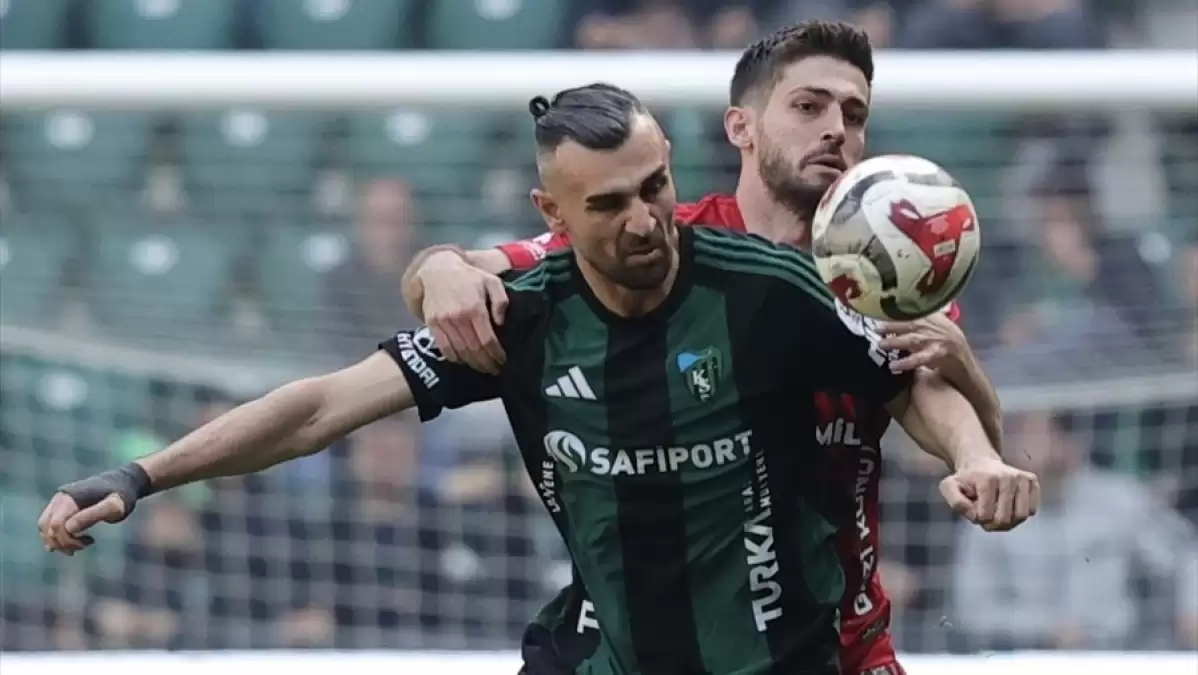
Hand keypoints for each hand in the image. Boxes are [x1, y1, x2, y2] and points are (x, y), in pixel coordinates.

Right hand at [39, 463, 148, 554]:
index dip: (68, 540)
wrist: (124, 482)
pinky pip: (47, 522)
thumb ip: (93, 515)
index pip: (57, 525)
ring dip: (56, 541)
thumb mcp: (114, 507)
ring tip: (78, 546)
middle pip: (48, 528)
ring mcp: (58, 500)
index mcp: (71, 498)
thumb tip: (69, 528)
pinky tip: (67, 544)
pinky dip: (53, 535)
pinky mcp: (61, 504)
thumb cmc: (121, 496)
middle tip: (84, 546)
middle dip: (63, 543)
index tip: (90, 542)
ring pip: (44, 526)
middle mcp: (61, 498)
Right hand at [416, 250, 508, 373]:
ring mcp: (443, 321)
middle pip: (474, 349)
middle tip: (494, 369)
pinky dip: (455, 358)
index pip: (487, 339)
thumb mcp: (492, 281)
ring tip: (482, 368)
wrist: (438, 270)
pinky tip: (464, 361)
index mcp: (475, 308)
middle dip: (486, 363)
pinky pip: (444, 348)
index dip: (496, 354)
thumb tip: (500, 323)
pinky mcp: (432, 324)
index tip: (502, 361)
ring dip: (472, 364)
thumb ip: (501, 301)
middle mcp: (458, 317)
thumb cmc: (469, 277)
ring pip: (460, 351)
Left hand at [878, 312, 967, 373]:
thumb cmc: (947, 342)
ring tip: (880, 345)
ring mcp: (936, 340)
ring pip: (912, 339)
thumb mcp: (937, 324)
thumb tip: (896, 310)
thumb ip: (921, 316)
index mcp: (932, 316)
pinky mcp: (937, 355)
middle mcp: (934, 326)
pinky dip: (906, 362)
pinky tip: (893, 365)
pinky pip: (919, 359)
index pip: (912, 310)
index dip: (895, 311)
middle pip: (910, 323)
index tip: (878, 311)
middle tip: (875, 328)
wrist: (964, 360)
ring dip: (895, 342)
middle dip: (891, 325)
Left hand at [939, 458, 1039, 530]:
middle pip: (1005, 519)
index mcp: (987, 479)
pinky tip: (1009, 507)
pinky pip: (1031, 510)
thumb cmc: (966, 479)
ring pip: (1021, 516)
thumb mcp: (949, 487)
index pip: (986, 516)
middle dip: (993, 523)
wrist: (980, 462)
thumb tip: (974, 515)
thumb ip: (956, 502)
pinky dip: (1019, 514)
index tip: (974, 509)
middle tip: (986, 514)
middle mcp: (1008, 477)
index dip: (978, 518)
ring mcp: (1022, 478)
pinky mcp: (1032, 481)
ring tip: (997, 512)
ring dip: (1008, 521)